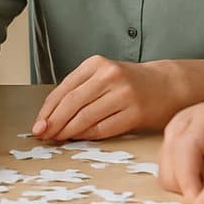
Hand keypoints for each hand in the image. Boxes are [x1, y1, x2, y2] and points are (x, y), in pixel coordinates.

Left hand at [32, 56, 176, 140]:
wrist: (166, 84)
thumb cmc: (129, 83)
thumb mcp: (103, 76)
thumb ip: (80, 91)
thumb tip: (50, 117)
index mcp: (96, 64)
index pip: (64, 89)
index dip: (48, 110)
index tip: (37, 125)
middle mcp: (109, 76)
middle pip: (72, 103)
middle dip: (53, 122)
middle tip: (42, 135)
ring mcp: (124, 94)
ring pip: (86, 117)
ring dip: (68, 131)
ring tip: (57, 139)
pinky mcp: (136, 112)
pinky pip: (104, 128)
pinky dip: (87, 135)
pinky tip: (78, 139)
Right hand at [157, 96, 203, 200]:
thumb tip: (200, 201)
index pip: (185, 150)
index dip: (188, 180)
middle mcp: (180, 124)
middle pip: (170, 168)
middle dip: (189, 189)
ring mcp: (171, 134)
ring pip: (166, 175)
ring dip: (186, 188)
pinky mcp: (169, 145)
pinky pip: (169, 174)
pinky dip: (185, 184)